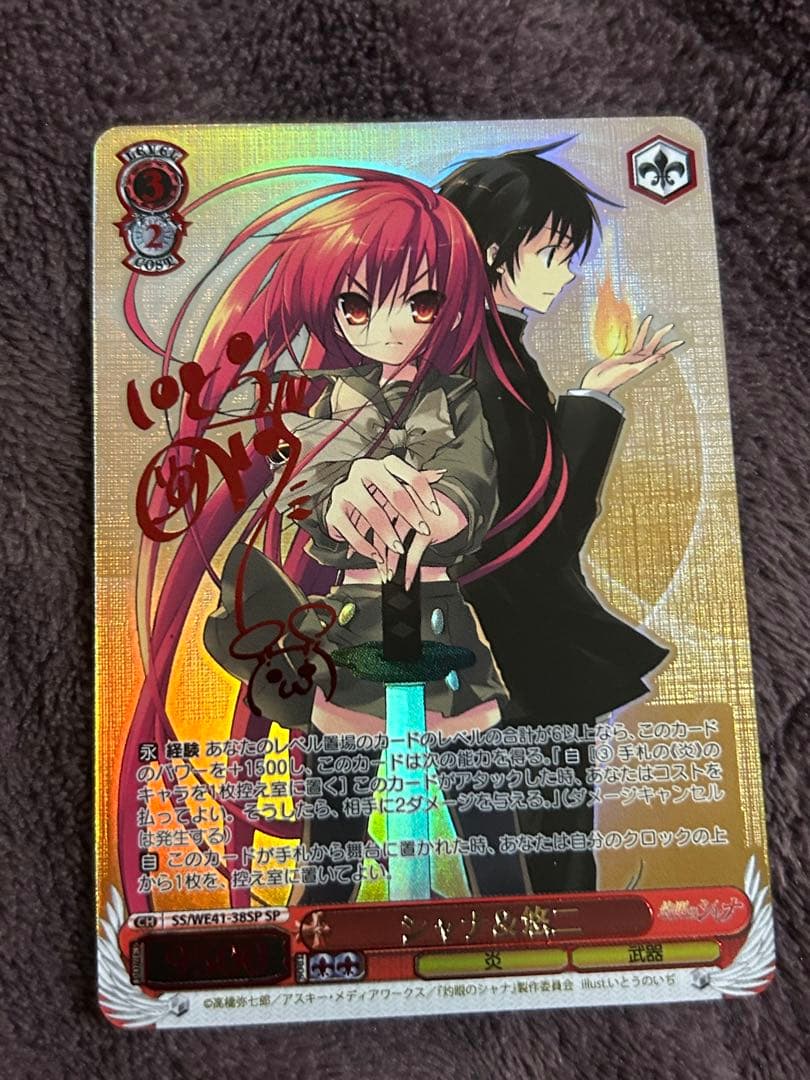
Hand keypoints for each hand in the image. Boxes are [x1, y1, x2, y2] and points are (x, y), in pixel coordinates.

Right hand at [324, 455, 464, 588]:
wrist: (342, 503)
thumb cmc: (375, 493)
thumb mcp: (395, 485)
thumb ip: (417, 480)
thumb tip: (441, 473)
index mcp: (382, 464)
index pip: (409, 474)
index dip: (425, 493)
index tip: (435, 511)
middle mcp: (362, 471)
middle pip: (393, 491)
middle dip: (410, 514)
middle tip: (423, 530)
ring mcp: (345, 490)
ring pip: (372, 511)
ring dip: (388, 533)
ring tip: (399, 548)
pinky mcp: (333, 510)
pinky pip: (349, 529)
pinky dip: (364, 545)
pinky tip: (376, 555)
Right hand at [580, 315, 683, 395]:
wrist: (598, 382)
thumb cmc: (614, 379)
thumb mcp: (633, 371)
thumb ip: (646, 363)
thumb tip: (661, 356)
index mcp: (644, 363)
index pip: (661, 352)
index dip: (671, 347)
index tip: (681, 341)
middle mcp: (639, 359)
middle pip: (654, 343)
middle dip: (662, 334)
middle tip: (671, 325)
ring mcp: (630, 356)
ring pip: (641, 339)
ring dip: (646, 330)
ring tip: (650, 318)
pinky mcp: (620, 353)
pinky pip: (628, 340)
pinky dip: (631, 333)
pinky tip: (633, 327)